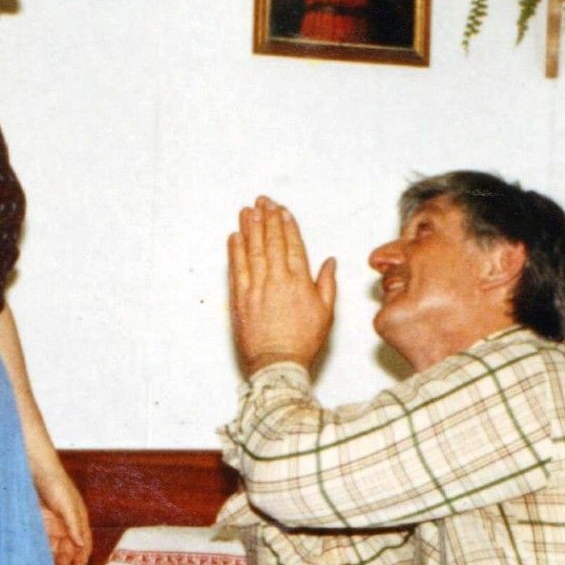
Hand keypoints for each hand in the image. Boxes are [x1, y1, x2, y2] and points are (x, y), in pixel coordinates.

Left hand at [33, 459, 92, 564]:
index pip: (84, 545)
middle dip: (63, 563)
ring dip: (51, 559)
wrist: (34, 468)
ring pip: (54, 547)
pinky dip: (40, 551)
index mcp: (79, 520)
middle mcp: (67, 524)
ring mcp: (53, 524)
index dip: (81, 560)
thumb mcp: (67, 503)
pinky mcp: (39, 522)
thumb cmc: (55, 482)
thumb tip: (81, 544)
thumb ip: (74, 524)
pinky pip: (42, 541)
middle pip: (68, 549)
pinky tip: (35, 559)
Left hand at [229, 197, 335, 375]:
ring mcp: (256, 287)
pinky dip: (235, 250)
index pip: (292, 245)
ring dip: (250, 228)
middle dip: (267, 218)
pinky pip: (236, 267)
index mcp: (299, 282)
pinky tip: (235, 236)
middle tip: (263, 201)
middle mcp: (276, 280)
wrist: (277, 363)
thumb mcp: (325, 313)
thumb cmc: (303, 342)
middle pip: (271, 241)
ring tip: (248, 210)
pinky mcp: (239, 298)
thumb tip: (329, 262)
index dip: (287, 225)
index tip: (283, 211)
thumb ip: (327, 284)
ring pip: (252, 250)